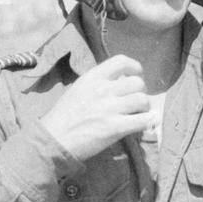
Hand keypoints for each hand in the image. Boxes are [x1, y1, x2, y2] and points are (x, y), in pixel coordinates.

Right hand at [39, 54, 155, 162]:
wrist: (53, 140)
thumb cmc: (63, 117)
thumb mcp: (77, 90)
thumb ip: (96, 85)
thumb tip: (118, 84)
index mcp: (92, 78)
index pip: (121, 61)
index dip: (134, 67)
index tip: (136, 74)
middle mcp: (103, 89)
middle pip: (137, 82)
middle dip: (140, 91)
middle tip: (135, 101)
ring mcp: (110, 108)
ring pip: (143, 100)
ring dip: (144, 108)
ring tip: (138, 114)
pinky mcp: (115, 127)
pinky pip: (144, 120)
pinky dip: (149, 121)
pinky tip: (146, 124)